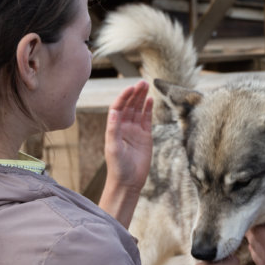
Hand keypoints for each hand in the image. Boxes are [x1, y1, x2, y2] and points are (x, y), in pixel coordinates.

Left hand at [100, 81, 152, 225]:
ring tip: (147, 86)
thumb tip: (114, 112)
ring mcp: (135, 131)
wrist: (128, 182)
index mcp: (114, 128)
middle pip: (129, 105)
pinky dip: (148, 109)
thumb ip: (113, 130)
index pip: (118, 107)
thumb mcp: (114, 148)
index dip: (124, 97)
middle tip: (142, 82)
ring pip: (138, 110)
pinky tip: (151, 100)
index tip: (131, 88)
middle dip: (135, 93)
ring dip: (141, 98)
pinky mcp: (145, 137)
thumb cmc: (118, 167)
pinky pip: (147, 119)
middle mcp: (124, 127)